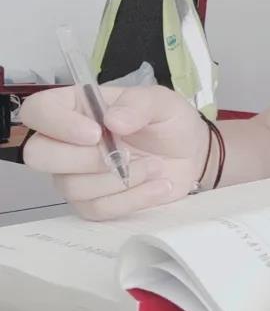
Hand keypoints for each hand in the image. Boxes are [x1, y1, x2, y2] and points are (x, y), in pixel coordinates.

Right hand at [19, 84, 207, 219]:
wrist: (191, 154)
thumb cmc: (169, 122)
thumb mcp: (163, 102)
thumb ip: (139, 104)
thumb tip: (112, 120)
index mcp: (78, 107)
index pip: (37, 110)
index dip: (56, 123)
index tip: (95, 133)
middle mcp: (67, 142)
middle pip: (38, 155)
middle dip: (85, 159)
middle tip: (124, 154)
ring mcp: (75, 175)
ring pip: (71, 186)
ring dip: (119, 179)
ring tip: (155, 166)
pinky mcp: (92, 202)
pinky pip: (97, 208)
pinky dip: (132, 198)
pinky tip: (158, 185)